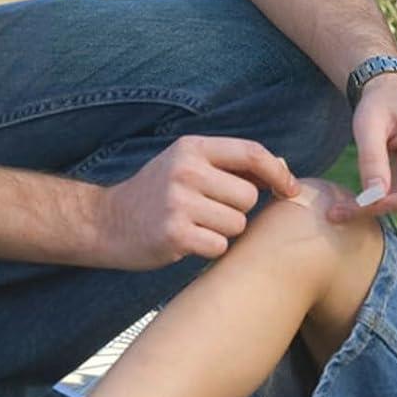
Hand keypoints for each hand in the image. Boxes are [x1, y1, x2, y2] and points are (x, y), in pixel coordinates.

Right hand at [93, 135, 298, 268]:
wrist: (107, 222)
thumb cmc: (159, 193)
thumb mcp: (189, 165)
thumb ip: (233, 165)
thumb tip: (283, 169)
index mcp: (193, 148)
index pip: (252, 152)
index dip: (278, 172)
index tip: (290, 189)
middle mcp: (185, 170)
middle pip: (248, 196)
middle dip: (238, 210)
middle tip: (209, 212)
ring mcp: (178, 202)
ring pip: (237, 223)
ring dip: (224, 231)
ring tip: (196, 225)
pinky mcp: (174, 234)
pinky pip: (219, 246)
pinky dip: (209, 248)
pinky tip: (188, 241)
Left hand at [330, 74, 396, 221]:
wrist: (393, 95)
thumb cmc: (381, 105)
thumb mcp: (367, 126)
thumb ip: (371, 160)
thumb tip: (374, 198)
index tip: (367, 204)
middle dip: (390, 206)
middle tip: (346, 209)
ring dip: (391, 204)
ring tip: (359, 196)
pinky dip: (396, 200)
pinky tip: (376, 188)